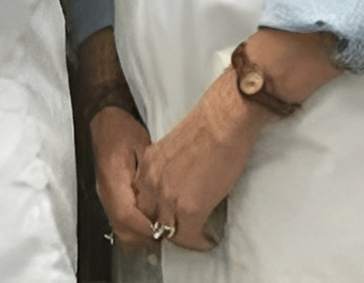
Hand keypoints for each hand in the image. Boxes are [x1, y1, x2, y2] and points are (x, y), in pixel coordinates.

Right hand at [89, 106, 158, 254]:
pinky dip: (136, 228)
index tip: (165, 230)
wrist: (104, 122)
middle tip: (168, 234)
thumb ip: (150, 174)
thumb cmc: (123, 130)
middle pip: (122, 230)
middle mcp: (106, 193)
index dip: (145, 227)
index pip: (125, 214)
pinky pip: (121, 222)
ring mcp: (105, 197)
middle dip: (145, 238)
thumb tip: (164, 201)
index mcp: (113, 178)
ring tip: (163, 230)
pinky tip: (152, 222)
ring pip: (120, 230)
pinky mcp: (110, 198)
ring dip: (141, 235)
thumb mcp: (142, 146)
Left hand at [133, 71, 263, 251]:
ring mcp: (169, 196)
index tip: (168, 215)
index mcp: (148, 164)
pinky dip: (199, 242)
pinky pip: (188, 237)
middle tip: (180, 231)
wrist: (223, 120)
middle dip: (163, 227)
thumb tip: (182, 183)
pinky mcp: (190, 208)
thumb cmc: (209, 126)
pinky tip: (208, 239)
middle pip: (148, 218)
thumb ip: (170, 167)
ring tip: (196, 237)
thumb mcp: (175, 147)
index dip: (154, 211)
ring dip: (182, 237)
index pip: (140, 198)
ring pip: (166, 231)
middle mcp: (152, 181)